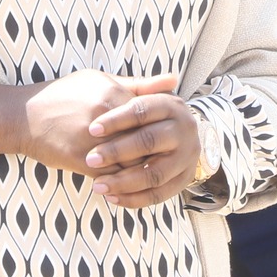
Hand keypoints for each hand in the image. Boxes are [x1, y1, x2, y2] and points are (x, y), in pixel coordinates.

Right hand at [17, 70, 159, 173]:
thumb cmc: (63, 95)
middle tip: (164, 157)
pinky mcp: (81, 162)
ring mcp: (92, 143)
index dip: (162, 129)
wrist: (23, 117)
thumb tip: (174, 79)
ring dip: (141, 170)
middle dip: (155, 153)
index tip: (168, 135)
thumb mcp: (99, 81)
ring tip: (148, 171)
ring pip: (131, 164)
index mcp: (112, 96)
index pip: (152, 117)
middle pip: (145, 143)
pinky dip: (121, 181)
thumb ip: (139, 84)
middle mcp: (104, 120)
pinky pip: (112, 177)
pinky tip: (125, 180)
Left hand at [83, 74, 198, 208]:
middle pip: (149, 141)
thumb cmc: (152, 114)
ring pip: (153, 173)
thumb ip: (140, 88)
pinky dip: (134, 199)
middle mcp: (184, 131)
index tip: (92, 129)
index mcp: (173, 106)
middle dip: (117, 151)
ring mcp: (186, 158)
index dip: (116, 119)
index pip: (143, 110)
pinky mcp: (183, 181)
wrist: (180, 137)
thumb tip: (169, 77)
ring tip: (97, 185)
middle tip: (91, 158)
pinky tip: (111, 197)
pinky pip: (158, 195)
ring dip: (123, 182)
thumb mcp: (146, 97)